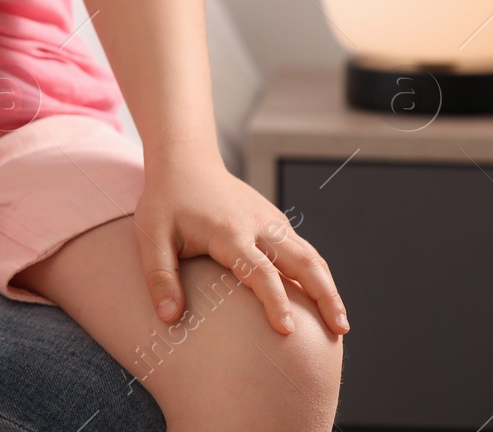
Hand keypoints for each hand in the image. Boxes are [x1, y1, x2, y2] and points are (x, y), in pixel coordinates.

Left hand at [134, 150, 348, 336]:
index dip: (275, 302)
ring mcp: (270, 220)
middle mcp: (258, 224)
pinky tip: (322, 297)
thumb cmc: (165, 201)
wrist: (184, 161)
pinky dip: (318, 273)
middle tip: (340, 330)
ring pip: (311, 255)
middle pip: (303, 261)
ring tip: (341, 323)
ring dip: (329, 287)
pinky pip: (303, 249)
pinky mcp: (274, 220)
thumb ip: (159, 276)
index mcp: (229, 231)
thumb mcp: (151, 236)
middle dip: (325, 296)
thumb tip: (169, 318)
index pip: (260, 271)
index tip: (289, 331)